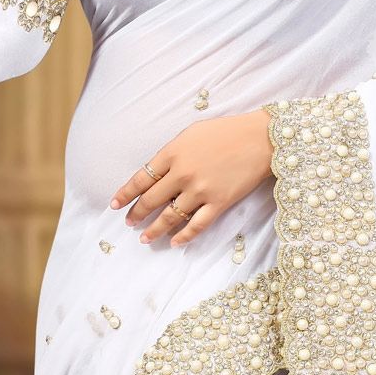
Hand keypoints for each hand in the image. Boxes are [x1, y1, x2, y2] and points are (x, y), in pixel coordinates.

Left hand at [109, 110, 272, 245]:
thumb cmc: (227, 131)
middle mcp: (182, 174)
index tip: (115, 204)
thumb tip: (157, 171)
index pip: (141, 178)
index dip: (126, 193)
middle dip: (137, 213)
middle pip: (151, 200)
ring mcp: (200, 191)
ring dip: (154, 230)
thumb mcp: (192, 133)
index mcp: (173, 153)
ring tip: (144, 238)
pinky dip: (184, 236)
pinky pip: (196, 225)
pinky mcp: (219, 203)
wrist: (260, 138)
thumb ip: (173, 153)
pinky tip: (174, 242)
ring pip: (170, 217)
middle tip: (129, 222)